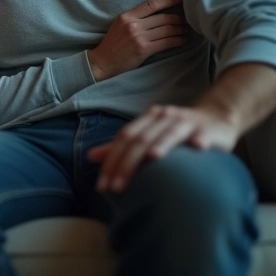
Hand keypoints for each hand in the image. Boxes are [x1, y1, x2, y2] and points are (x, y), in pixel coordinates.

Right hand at [87, 0, 187, 80]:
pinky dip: (177, 41)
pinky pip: (166, 42)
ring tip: (186, 30)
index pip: (151, 4)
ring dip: (180, 30)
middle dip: (178, 19)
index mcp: (127, 16)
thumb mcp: (119, 25)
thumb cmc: (113, 43)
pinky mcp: (144, 49)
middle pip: (163, 18)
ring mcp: (139, 37)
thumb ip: (135, 19)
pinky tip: (182, 40)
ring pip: (167, 30)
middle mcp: (133, 25)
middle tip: (186, 20)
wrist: (103, 61)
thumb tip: (157, 15)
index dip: (167, 0)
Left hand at [88, 104, 240, 192]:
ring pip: (171, 133)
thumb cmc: (176, 131)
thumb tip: (90, 156)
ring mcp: (187, 122)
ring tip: (152, 159)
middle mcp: (164, 117)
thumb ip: (121, 147)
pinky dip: (200, 139)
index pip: (123, 139)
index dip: (111, 161)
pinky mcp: (209, 129)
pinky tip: (198, 147)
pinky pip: (204, 134)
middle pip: (141, 139)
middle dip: (127, 164)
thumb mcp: (148, 135)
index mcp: (147, 119)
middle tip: (117, 188)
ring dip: (162, 144)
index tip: (102, 186)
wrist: (215, 118)